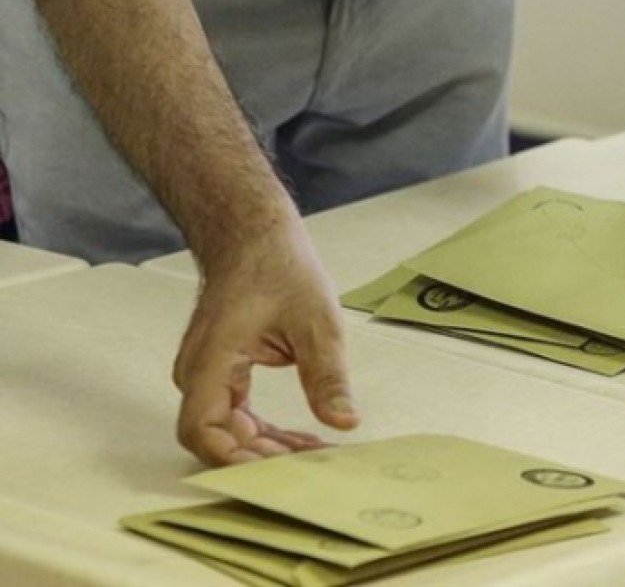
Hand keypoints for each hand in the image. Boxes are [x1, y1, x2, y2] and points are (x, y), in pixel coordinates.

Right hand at [172, 221, 358, 464]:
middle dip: (260, 459)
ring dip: (267, 448)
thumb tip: (344, 422)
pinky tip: (303, 438)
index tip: (279, 472)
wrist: (254, 235)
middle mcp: (198, 371)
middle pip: (216, 437)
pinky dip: (265, 430)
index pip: (202, 430)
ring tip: (315, 456)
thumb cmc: (278, 266)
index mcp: (211, 360)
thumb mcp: (316, 322)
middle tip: (312, 468)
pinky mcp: (222, 371)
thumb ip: (327, 376)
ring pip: (228, 430)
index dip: (235, 460)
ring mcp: (207, 372)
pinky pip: (236, 414)